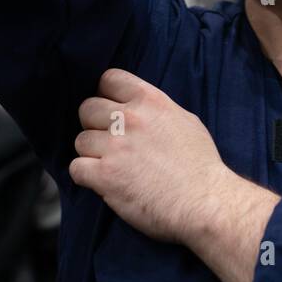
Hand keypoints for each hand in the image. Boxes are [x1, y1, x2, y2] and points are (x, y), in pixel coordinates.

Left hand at [69, 69, 232, 244]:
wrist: (204, 202)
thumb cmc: (200, 165)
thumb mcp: (185, 121)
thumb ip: (157, 110)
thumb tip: (140, 109)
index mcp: (150, 101)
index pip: (109, 79)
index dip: (105, 95)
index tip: (110, 110)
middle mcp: (129, 118)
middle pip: (87, 109)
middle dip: (94, 125)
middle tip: (108, 142)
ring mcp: (115, 147)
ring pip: (80, 141)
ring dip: (91, 154)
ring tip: (110, 166)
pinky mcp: (105, 176)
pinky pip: (76, 168)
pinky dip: (86, 176)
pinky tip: (102, 181)